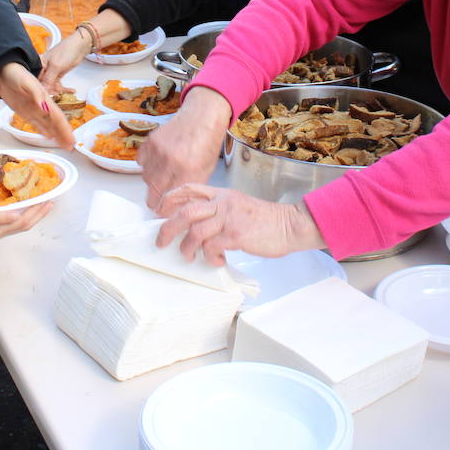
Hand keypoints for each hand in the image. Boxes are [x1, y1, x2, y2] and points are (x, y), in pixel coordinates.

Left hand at [0, 62, 74, 149]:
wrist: (2, 71)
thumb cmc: (16, 73)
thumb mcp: (26, 81)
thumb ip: (36, 93)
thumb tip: (44, 107)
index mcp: (44, 99)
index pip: (58, 117)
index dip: (65, 128)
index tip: (71, 138)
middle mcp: (40, 106)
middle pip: (55, 123)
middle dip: (63, 135)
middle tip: (70, 146)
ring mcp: (33, 109)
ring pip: (47, 125)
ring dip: (56, 135)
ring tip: (63, 144)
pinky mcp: (24, 111)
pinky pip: (36, 123)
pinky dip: (43, 131)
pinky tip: (48, 136)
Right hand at [0, 201, 53, 245]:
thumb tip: (18, 215)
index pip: (23, 222)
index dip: (37, 212)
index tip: (47, 201)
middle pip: (23, 224)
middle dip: (38, 214)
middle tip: (49, 202)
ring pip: (17, 224)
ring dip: (30, 214)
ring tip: (38, 204)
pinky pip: (8, 222)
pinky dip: (18, 214)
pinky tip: (16, 208)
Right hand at [37, 10, 131, 92]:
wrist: (79, 46)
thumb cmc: (66, 51)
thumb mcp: (56, 66)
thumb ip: (48, 78)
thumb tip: (42, 89)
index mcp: (39, 64)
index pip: (35, 79)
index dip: (39, 88)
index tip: (45, 95)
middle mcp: (43, 68)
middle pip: (42, 84)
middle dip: (49, 91)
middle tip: (57, 95)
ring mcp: (51, 72)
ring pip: (50, 85)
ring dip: (58, 90)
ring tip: (66, 91)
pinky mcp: (58, 74)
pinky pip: (58, 84)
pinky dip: (64, 88)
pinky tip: (71, 90)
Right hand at [140, 86, 232, 209]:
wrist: (202, 117)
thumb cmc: (207, 143)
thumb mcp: (206, 171)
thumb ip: (189, 189)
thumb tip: (174, 206)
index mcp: (189, 171)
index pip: (168, 202)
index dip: (165, 210)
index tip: (165, 211)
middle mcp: (171, 162)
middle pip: (152, 194)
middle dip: (155, 200)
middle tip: (160, 200)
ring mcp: (158, 151)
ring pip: (145, 179)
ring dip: (152, 181)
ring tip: (164, 175)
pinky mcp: (150, 142)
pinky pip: (141, 163)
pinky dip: (147, 165)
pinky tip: (159, 161)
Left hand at [154, 185, 323, 266]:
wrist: (289, 225)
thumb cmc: (265, 220)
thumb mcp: (238, 205)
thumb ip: (219, 210)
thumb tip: (196, 225)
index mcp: (222, 194)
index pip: (189, 189)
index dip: (170, 198)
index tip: (159, 210)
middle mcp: (223, 203)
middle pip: (185, 211)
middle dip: (168, 227)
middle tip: (162, 241)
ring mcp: (229, 218)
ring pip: (194, 232)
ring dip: (187, 248)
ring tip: (189, 256)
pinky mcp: (236, 235)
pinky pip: (211, 247)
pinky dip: (209, 257)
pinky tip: (217, 260)